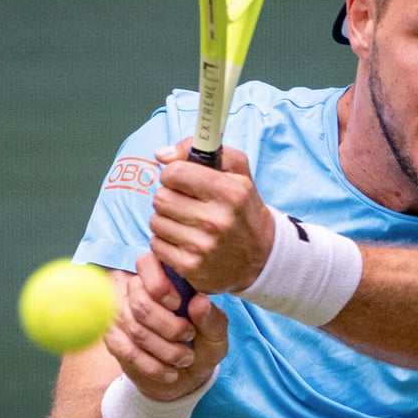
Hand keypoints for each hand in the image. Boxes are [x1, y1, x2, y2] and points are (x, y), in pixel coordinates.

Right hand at [104, 252, 227, 401]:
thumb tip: (199, 301)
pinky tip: (170, 372)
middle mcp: (137, 291)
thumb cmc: (202, 345)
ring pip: (136, 330)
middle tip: (189, 336)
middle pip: (141, 303)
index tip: (179, 304)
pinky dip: (153, 366)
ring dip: (166, 350)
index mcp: (163, 277)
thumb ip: (212, 319)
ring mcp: (121, 315)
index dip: (159, 284)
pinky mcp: (114, 340)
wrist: (185, 377)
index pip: (146, 264)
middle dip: (170, 327)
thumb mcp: (216, 335)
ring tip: (185, 358)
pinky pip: (129, 352)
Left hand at [149, 138, 274, 294]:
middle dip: (169, 197)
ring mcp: (202, 246)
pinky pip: (156, 245)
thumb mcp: (238, 172)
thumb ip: (204, 150)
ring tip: (186, 223)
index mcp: (229, 192)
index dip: (174, 173)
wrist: (261, 257)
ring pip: (155, 221)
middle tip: (186, 203)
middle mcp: (216, 220)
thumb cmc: (243, 209)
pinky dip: (166, 242)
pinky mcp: (190, 267)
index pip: (175, 172)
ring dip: (166, 220)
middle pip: (161, 197)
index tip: (182, 180)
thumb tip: (162, 154)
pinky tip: (184, 241)